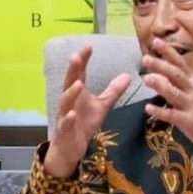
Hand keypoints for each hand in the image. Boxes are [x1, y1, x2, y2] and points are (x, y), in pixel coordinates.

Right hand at [45, 43, 133, 175]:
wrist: (70, 148)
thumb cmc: (83, 124)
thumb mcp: (102, 106)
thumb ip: (113, 91)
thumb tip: (128, 75)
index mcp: (78, 93)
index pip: (79, 73)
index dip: (83, 60)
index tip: (88, 45)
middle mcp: (69, 101)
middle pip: (69, 82)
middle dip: (72, 70)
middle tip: (76, 56)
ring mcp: (65, 115)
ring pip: (65, 102)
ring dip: (70, 92)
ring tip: (78, 83)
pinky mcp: (65, 131)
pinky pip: (65, 123)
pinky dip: (67, 118)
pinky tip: (71, 113)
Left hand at [140, 36, 192, 154]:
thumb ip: (178, 83)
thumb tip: (159, 73)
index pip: (180, 64)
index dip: (168, 52)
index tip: (156, 40)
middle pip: (176, 75)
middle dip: (161, 66)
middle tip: (146, 58)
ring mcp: (191, 105)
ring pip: (175, 93)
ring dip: (161, 85)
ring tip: (146, 78)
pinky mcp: (189, 121)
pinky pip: (173, 115)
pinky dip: (160, 112)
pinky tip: (148, 108)